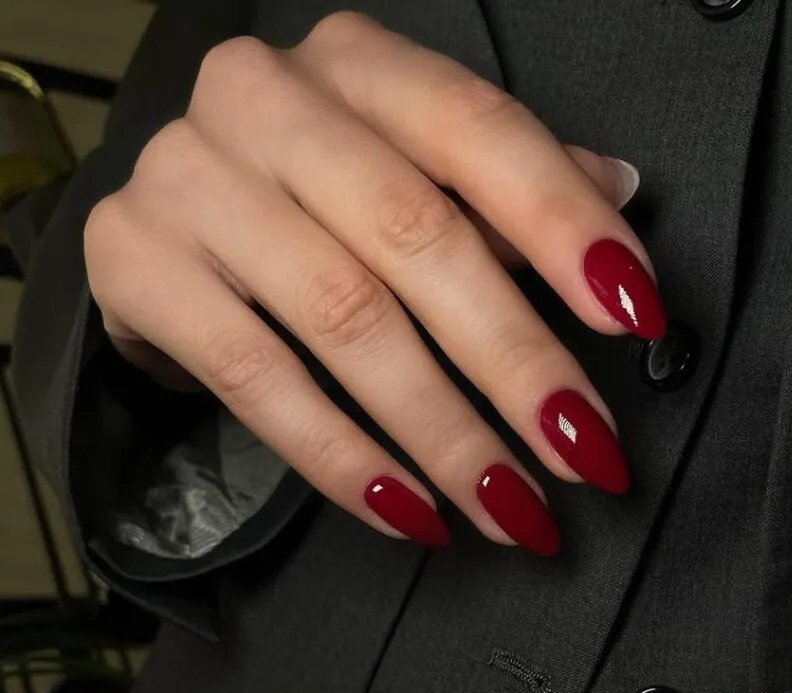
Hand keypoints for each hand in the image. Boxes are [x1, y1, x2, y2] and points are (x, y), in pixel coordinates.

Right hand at [84, 13, 657, 554]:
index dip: (568, 229)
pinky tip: (410, 511)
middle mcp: (268, 100)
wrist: (165, 223)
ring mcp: (191, 179)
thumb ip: (510, 186)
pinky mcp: (137, 265)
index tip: (635, 318)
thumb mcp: (412, 168)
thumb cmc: (312, 198)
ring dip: (445, 434)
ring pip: (348, 320)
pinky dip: (344, 459)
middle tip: (583, 452)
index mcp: (360, 64)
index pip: (484, 134)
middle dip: (516, 363)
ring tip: (511, 507)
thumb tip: (620, 196)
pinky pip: (259, 382)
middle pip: (420, 240)